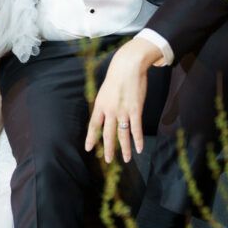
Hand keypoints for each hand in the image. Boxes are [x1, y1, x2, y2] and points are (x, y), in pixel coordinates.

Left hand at [84, 38, 159, 163]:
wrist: (128, 66)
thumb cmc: (116, 77)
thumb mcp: (104, 91)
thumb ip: (104, 105)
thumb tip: (103, 116)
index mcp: (100, 105)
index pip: (93, 125)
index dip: (91, 138)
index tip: (88, 148)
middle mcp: (110, 111)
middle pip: (108, 134)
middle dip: (108, 149)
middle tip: (107, 160)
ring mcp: (123, 111)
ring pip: (123, 135)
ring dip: (124, 149)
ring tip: (126, 159)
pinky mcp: (136, 110)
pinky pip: (136, 129)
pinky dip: (138, 140)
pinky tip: (139, 149)